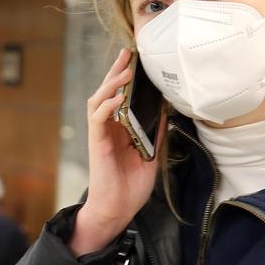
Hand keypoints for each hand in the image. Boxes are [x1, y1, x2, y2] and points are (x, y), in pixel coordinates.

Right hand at [69, 48, 164, 256]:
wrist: (117, 209)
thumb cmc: (130, 187)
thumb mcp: (150, 155)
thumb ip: (155, 133)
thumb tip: (167, 112)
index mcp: (120, 130)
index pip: (119, 98)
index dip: (125, 79)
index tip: (135, 61)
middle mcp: (108, 129)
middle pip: (107, 93)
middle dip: (116, 72)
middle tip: (127, 54)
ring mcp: (101, 135)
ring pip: (98, 101)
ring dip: (111, 85)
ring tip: (125, 72)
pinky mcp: (97, 144)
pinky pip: (97, 119)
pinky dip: (105, 106)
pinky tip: (115, 98)